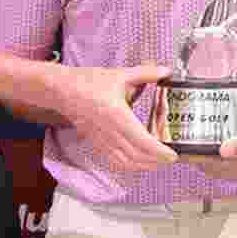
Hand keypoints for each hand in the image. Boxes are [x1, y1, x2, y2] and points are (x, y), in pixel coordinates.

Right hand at [56, 63, 176, 171]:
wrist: (63, 90)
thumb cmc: (89, 82)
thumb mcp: (120, 75)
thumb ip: (145, 73)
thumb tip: (166, 71)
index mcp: (117, 115)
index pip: (142, 141)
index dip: (159, 152)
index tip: (173, 154)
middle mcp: (109, 132)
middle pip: (137, 156)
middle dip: (156, 161)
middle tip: (171, 158)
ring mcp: (101, 140)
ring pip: (126, 162)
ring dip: (144, 166)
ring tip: (158, 162)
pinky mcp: (96, 143)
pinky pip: (114, 161)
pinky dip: (129, 165)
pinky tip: (138, 162)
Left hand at [183, 128, 236, 187]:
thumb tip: (223, 148)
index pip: (207, 163)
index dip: (189, 155)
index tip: (174, 143)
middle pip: (209, 164)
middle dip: (193, 153)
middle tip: (181, 135)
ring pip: (219, 162)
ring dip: (206, 151)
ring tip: (195, 135)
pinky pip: (232, 157)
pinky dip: (221, 148)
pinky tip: (223, 137)